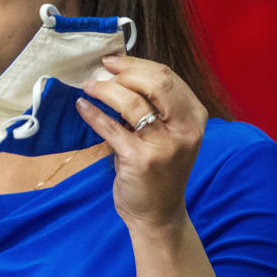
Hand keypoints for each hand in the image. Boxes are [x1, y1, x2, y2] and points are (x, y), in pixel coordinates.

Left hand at [76, 54, 207, 228]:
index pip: (167, 77)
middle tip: (101, 71)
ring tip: (89, 87)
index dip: (137, 63)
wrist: (159, 214)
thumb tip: (117, 74)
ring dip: (104, 90)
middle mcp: (185, 129)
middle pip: (155, 82)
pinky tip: (82, 107)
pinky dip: (93, 113)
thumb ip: (154, 107)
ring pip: (131, 101)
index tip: (113, 61)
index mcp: (194, 117)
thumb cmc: (160, 171)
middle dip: (124, 71)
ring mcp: (164, 144)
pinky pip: (111, 127)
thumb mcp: (169, 134)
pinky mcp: (141, 159)